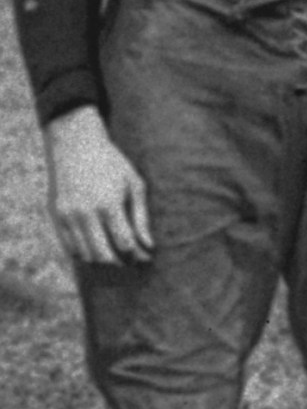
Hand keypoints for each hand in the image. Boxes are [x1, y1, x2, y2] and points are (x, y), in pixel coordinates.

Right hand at [43, 107, 151, 265]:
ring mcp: (67, 216)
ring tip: (117, 256)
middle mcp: (85, 213)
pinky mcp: (56, 216)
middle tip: (132, 262)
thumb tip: (149, 246)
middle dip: (121, 263)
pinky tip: (97, 248)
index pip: (124, 243)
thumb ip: (141, 217)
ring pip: (85, 254)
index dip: (137, 255)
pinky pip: (69, 246)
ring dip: (102, 260)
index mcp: (108, 205)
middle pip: (103, 255)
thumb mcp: (135, 185)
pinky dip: (84, 253)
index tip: (146, 257)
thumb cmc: (113, 164)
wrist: (76, 145)